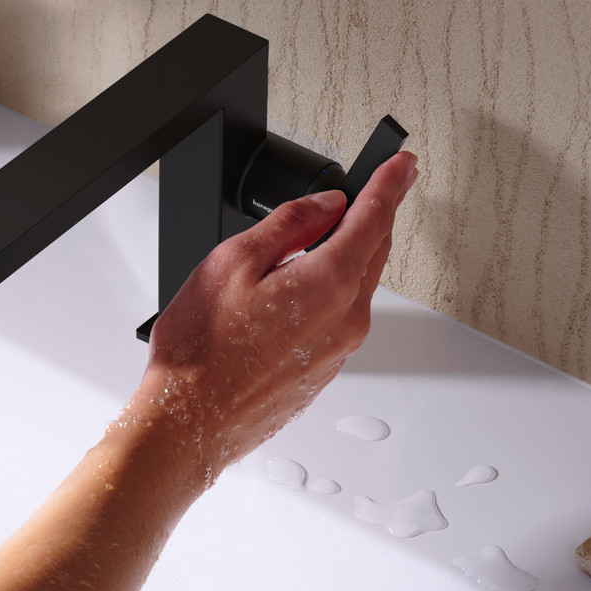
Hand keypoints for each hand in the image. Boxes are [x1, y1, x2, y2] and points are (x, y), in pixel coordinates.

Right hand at [123, 150, 418, 487]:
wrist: (188, 425)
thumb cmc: (200, 352)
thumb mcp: (232, 261)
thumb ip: (289, 224)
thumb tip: (326, 205)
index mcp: (328, 284)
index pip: (373, 218)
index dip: (389, 183)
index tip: (402, 164)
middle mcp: (346, 320)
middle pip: (373, 251)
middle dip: (373, 215)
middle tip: (370, 189)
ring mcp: (339, 350)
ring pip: (357, 285)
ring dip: (347, 254)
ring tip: (314, 238)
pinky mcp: (324, 371)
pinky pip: (340, 315)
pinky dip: (330, 290)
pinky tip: (296, 287)